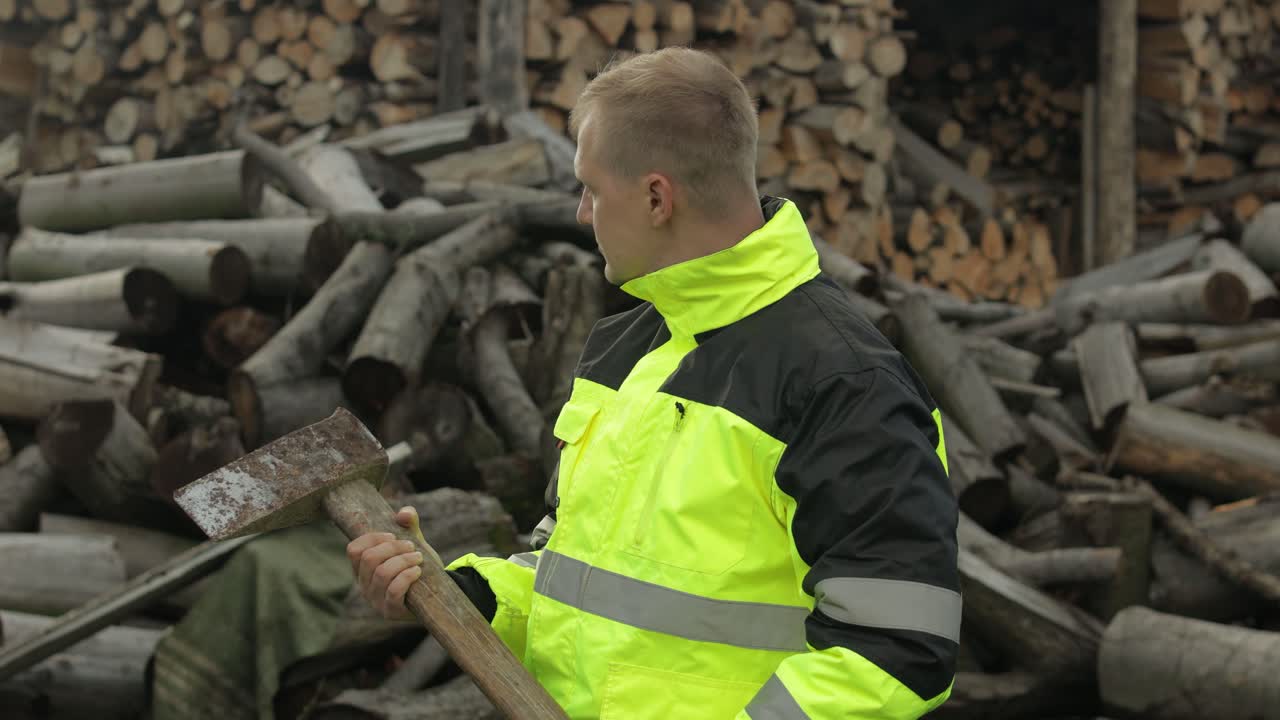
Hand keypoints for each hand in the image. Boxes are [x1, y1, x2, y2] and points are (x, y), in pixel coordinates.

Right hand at [346, 506, 424, 621]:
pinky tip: (418, 571)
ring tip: (418, 558)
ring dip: (404, 560)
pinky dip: (408, 576)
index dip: (373, 538)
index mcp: (362, 568)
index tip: (392, 536)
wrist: (434, 593)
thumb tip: (404, 514)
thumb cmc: (415, 565)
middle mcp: (364, 585)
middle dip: (393, 548)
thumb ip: (408, 524)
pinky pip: (394, 591)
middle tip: (411, 547)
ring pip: (383, 573)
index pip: (353, 550)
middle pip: (369, 558)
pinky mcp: (390, 611)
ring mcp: (375, 600)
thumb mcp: (411, 542)